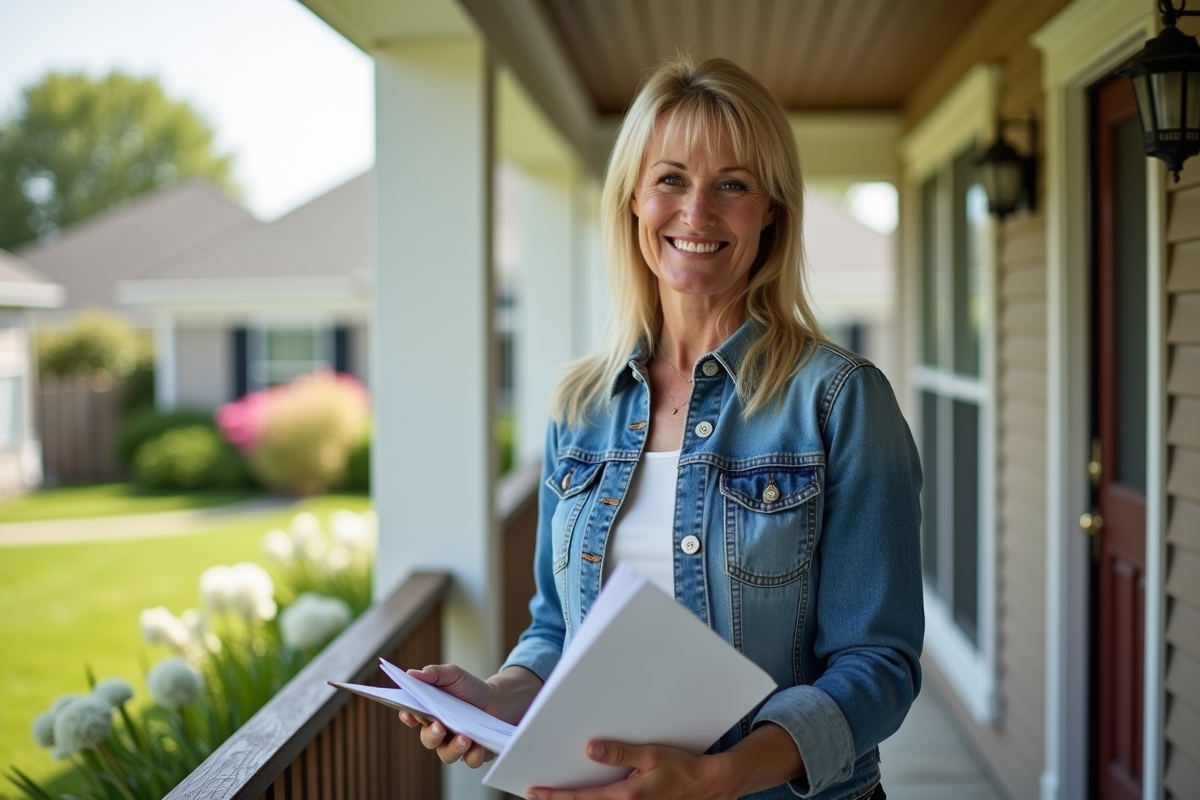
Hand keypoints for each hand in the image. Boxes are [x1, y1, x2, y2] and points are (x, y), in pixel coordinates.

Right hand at [397, 664, 497, 768]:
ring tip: (464, 738)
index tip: (408, 713)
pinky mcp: (473, 753)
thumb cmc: (470, 688)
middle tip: (440, 727)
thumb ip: (434, 673)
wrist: (497, 700)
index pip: (413, 717)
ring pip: (447, 755)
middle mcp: (439, 732)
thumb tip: (411, 673)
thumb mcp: (454, 675)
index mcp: (430, 712)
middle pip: (428, 739)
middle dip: (432, 734)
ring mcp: (455, 745)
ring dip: (454, 748)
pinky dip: (474, 755)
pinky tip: (479, 746)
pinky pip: (470, 760)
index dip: (408, 717)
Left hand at [526, 740, 734, 799]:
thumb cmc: (683, 769)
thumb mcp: (652, 754)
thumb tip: (591, 750)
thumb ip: (620, 753)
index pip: (581, 798)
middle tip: (535, 794)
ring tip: (555, 794)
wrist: (708, 786)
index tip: (534, 791)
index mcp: (626, 797)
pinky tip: (583, 794)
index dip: (555, 796)